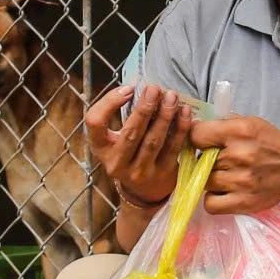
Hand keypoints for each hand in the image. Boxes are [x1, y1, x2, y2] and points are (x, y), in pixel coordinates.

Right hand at [86, 83, 191, 206]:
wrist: (143, 191)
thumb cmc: (128, 153)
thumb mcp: (115, 139)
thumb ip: (121, 115)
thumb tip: (142, 87)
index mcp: (101, 148)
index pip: (95, 123)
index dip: (109, 103)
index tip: (128, 89)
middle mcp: (117, 163)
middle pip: (130, 133)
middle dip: (144, 109)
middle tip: (155, 88)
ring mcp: (140, 171)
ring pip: (153, 141)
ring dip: (164, 116)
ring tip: (172, 97)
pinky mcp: (162, 175)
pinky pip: (172, 148)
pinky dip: (180, 129)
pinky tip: (184, 112)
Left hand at [189, 113, 279, 214]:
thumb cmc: (272, 144)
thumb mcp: (250, 123)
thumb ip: (222, 125)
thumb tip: (193, 130)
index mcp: (240, 132)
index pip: (197, 134)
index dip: (195, 138)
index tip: (201, 142)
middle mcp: (239, 156)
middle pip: (200, 161)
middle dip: (206, 161)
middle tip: (220, 161)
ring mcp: (241, 181)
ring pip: (204, 182)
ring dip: (211, 180)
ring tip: (226, 176)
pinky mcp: (244, 202)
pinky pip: (211, 204)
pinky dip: (213, 199)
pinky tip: (224, 192)